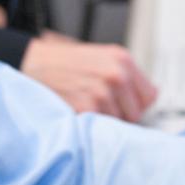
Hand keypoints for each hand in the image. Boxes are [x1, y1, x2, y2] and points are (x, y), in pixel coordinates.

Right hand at [21, 32, 157, 122]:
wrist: (34, 63)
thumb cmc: (66, 63)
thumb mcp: (102, 58)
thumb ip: (126, 75)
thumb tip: (150, 97)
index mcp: (122, 59)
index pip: (150, 95)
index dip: (136, 103)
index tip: (125, 104)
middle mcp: (116, 74)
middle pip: (136, 113)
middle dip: (121, 114)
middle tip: (100, 105)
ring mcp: (102, 91)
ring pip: (119, 123)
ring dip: (104, 120)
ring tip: (86, 105)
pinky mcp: (87, 107)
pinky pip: (100, 127)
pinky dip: (89, 124)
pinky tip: (78, 110)